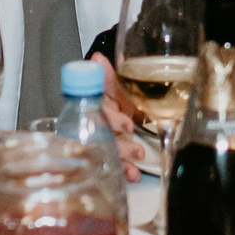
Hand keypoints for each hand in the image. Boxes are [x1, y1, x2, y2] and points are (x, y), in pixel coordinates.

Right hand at [87, 55, 147, 182]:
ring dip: (123, 160)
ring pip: (109, 153)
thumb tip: (97, 59)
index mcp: (97, 108)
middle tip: (136, 150)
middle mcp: (98, 127)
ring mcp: (104, 143)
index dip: (113, 120)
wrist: (129, 112)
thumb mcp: (115, 88)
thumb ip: (107, 77)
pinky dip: (125, 172)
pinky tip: (133, 175)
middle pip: (104, 138)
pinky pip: (115, 166)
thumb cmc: (117, 101)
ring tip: (137, 162)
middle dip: (120, 145)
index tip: (127, 124)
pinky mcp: (112, 156)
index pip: (100, 114)